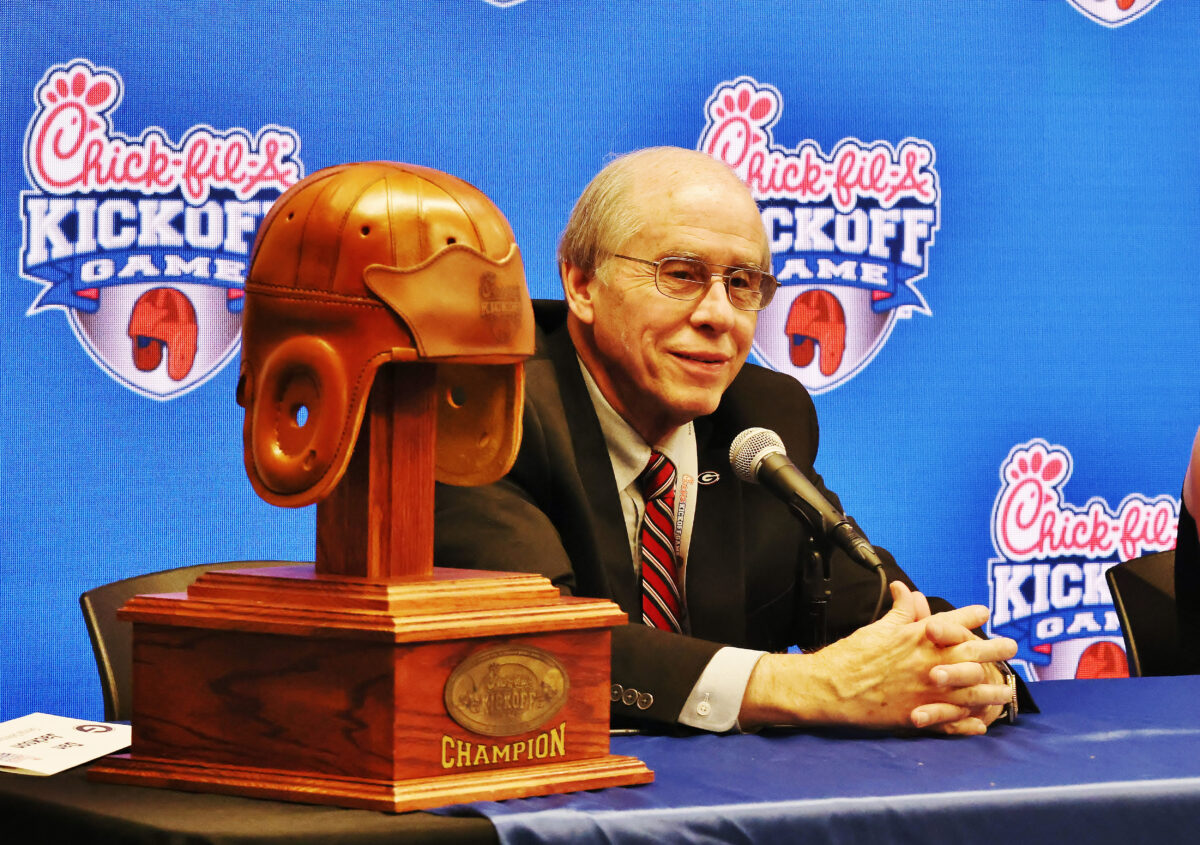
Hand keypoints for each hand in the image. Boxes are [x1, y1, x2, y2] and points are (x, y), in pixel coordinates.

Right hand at [740, 582, 1015, 733]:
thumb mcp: (879, 627)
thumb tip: (907, 589)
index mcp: (918, 637)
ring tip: (1005, 690)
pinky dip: (967, 724)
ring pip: (970, 690)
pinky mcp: (919, 715)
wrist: (832, 687)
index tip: (985, 613)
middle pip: (973, 654)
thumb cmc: (852, 655)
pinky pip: (952, 721)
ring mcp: (927, 691)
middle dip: (995, 650)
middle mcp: (928, 662)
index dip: (972, 616)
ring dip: (991, 690)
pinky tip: (979, 724)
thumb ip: (900, 610)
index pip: (954, 622)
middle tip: (1010, 648)